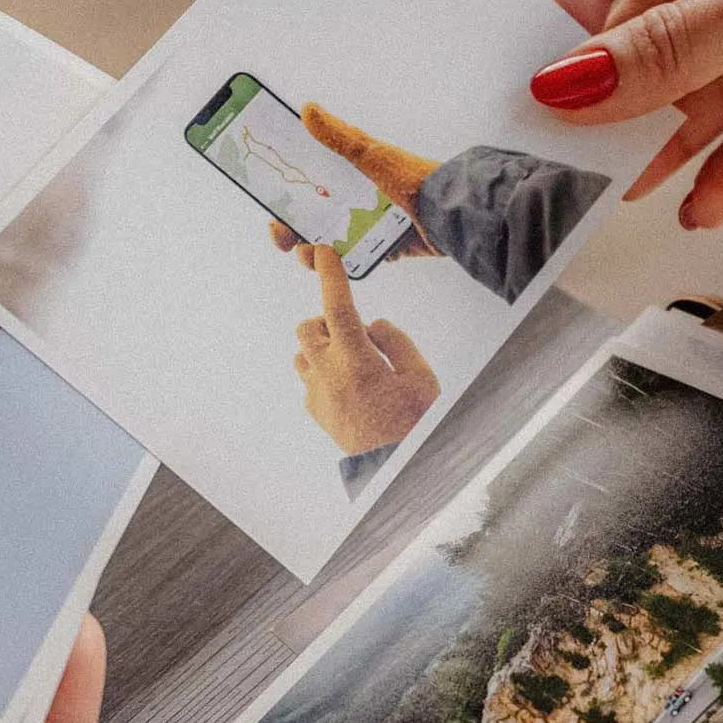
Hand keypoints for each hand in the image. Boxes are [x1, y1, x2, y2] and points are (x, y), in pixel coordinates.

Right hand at [268, 103, 441, 258]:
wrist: (452, 212)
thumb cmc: (411, 179)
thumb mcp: (370, 155)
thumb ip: (339, 137)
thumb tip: (307, 109)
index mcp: (352, 176)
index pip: (309, 187)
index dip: (287, 202)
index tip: (273, 214)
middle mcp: (360, 199)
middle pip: (315, 220)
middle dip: (295, 233)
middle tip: (286, 242)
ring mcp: (372, 225)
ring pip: (333, 245)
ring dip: (317, 254)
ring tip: (316, 255)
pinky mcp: (387, 247)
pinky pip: (361, 259)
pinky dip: (348, 264)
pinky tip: (342, 266)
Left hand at [292, 244, 440, 453]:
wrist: (396, 468)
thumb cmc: (414, 423)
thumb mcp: (420, 377)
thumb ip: (396, 341)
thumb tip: (373, 325)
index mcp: (357, 361)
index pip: (338, 306)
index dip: (331, 275)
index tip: (324, 254)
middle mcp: (329, 374)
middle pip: (308, 326)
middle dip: (328, 322)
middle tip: (356, 336)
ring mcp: (317, 394)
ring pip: (302, 353)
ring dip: (322, 347)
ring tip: (352, 362)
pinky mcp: (315, 411)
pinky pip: (308, 379)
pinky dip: (324, 373)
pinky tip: (350, 388)